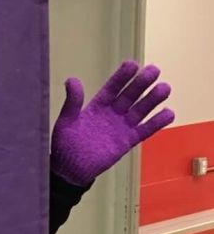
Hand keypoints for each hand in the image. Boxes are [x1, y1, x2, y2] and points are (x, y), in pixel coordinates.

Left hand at [51, 61, 173, 187]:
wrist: (70, 169)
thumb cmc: (65, 144)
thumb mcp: (66, 121)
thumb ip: (72, 102)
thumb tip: (71, 80)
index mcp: (97, 106)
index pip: (112, 88)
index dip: (122, 77)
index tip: (132, 65)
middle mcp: (112, 113)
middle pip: (130, 95)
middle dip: (141, 83)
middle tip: (154, 70)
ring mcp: (121, 127)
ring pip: (140, 110)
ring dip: (152, 100)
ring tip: (164, 88)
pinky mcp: (127, 141)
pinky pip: (144, 130)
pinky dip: (156, 123)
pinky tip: (169, 113)